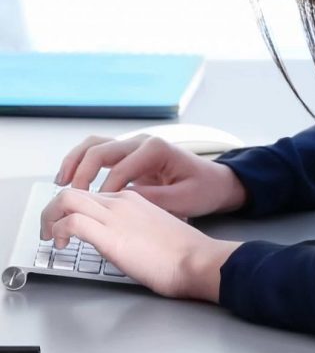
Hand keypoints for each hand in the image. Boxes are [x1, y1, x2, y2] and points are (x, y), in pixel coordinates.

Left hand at [39, 188, 241, 300]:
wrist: (197, 259)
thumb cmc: (184, 253)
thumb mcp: (155, 231)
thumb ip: (136, 229)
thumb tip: (123, 241)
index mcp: (134, 199)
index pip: (92, 195)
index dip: (73, 209)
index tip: (68, 225)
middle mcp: (121, 202)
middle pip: (72, 191)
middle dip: (52, 210)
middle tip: (51, 229)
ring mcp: (115, 216)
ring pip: (66, 199)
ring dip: (50, 217)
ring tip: (51, 236)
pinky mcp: (110, 235)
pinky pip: (71, 222)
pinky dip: (58, 230)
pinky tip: (62, 244)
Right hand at [54, 134, 247, 218]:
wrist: (216, 183)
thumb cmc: (203, 190)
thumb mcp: (183, 200)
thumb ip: (153, 200)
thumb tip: (123, 201)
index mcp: (157, 150)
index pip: (120, 169)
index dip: (105, 191)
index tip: (96, 210)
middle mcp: (143, 142)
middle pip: (101, 150)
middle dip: (81, 173)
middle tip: (69, 197)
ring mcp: (135, 146)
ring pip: (95, 145)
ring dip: (75, 162)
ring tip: (61, 183)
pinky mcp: (129, 155)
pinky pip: (99, 153)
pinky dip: (82, 163)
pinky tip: (71, 179)